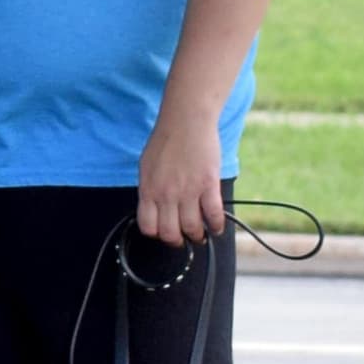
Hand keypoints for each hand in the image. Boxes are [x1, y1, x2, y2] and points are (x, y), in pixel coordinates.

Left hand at [138, 106, 227, 246]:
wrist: (185, 122)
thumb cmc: (165, 141)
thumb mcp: (147, 166)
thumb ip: (150, 188)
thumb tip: (153, 206)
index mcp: (148, 190)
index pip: (148, 226)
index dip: (156, 234)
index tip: (163, 233)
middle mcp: (166, 195)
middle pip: (170, 233)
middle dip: (177, 241)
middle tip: (184, 240)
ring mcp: (187, 191)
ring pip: (192, 228)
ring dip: (198, 236)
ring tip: (201, 235)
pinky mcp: (208, 185)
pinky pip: (213, 215)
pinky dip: (216, 226)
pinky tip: (217, 227)